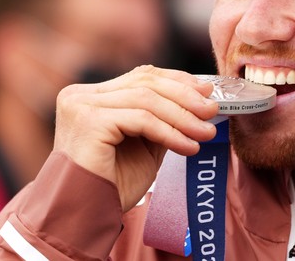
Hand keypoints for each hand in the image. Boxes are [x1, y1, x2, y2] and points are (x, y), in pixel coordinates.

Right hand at [53, 65, 218, 210]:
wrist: (84, 217)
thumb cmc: (111, 186)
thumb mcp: (143, 144)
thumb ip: (162, 120)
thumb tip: (200, 102)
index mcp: (91, 96)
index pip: (141, 77)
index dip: (177, 81)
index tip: (207, 93)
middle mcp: (81, 95)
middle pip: (145, 82)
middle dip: (185, 96)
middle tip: (213, 111)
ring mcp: (81, 105)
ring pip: (147, 99)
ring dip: (183, 116)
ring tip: (206, 133)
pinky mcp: (89, 121)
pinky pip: (142, 119)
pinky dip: (170, 132)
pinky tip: (188, 147)